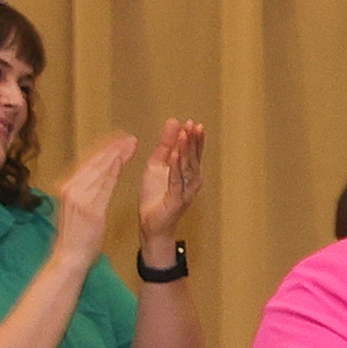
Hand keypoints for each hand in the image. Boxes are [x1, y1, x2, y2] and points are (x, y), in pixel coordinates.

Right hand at [49, 132, 138, 266]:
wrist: (69, 258)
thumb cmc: (76, 237)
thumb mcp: (77, 210)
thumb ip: (84, 193)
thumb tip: (94, 178)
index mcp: (68, 188)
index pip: (89, 163)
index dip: (104, 150)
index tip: (118, 140)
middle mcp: (71, 189)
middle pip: (95, 162)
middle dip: (113, 148)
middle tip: (129, 137)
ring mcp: (79, 198)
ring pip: (100, 170)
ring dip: (117, 154)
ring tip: (131, 143)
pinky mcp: (89, 208)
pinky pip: (103, 185)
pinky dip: (112, 170)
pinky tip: (122, 159)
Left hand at [136, 119, 204, 261]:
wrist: (152, 225)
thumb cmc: (156, 197)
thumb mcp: (157, 165)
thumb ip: (165, 145)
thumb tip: (174, 122)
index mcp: (188, 173)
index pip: (194, 152)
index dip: (194, 138)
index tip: (193, 123)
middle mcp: (192, 181)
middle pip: (193, 157)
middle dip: (193, 140)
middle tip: (193, 125)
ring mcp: (185, 191)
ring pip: (187, 167)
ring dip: (186, 150)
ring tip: (185, 134)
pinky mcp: (176, 199)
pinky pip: (176, 180)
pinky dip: (175, 167)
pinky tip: (174, 155)